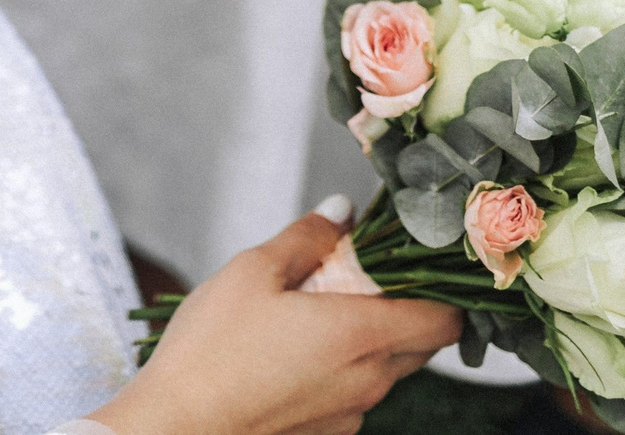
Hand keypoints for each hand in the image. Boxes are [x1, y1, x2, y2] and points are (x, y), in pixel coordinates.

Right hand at [96, 209, 459, 434]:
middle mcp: (368, 380)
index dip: (439, 288)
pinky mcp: (327, 432)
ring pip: (386, 368)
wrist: (179, 428)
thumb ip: (307, 237)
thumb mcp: (254, 271)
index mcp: (360, 334)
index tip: (410, 263)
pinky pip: (354, 392)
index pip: (445, 319)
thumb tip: (342, 211)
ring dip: (368, 338)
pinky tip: (293, 352)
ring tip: (314, 312)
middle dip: (402, 307)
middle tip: (356, 277)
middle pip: (422, 343)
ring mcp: (350, 412)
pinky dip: (342, 368)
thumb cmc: (212, 351)